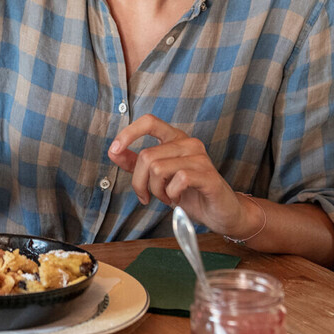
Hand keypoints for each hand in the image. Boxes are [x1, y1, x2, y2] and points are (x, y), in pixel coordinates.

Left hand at [107, 114, 252, 236]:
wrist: (220, 212)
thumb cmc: (189, 192)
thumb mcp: (157, 177)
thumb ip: (136, 163)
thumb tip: (114, 152)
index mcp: (175, 138)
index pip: (149, 121)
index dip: (128, 133)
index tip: (114, 149)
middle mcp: (188, 143)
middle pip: (146, 156)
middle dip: (139, 182)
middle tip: (148, 196)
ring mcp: (199, 158)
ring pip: (157, 168)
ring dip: (156, 191)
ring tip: (167, 197)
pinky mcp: (208, 175)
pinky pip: (177, 181)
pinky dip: (171, 195)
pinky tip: (177, 199)